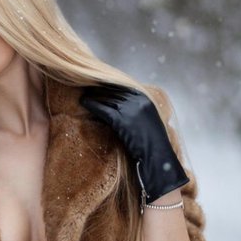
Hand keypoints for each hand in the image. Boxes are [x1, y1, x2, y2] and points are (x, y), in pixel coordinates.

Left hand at [80, 84, 188, 203]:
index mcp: (146, 98)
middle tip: (85, 87)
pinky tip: (84, 104)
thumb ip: (136, 108)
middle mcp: (139, 101)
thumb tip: (118, 102)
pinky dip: (92, 105)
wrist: (157, 157)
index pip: (123, 86)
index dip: (108, 85)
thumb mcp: (146, 119)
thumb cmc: (151, 142)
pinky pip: (103, 110)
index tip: (96, 83)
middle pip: (113, 91)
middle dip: (99, 90)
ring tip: (83, 95)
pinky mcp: (122, 120)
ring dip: (93, 96)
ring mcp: (131, 110)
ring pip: (107, 99)